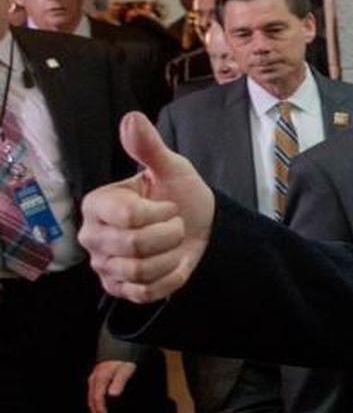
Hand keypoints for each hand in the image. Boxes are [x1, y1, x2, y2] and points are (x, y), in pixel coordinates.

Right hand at [79, 112, 214, 302]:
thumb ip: (150, 147)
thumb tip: (132, 119)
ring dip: (171, 256)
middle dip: (169, 235)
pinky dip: (169, 279)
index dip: (160, 214)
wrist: (200, 228)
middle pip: (133, 247)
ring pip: (140, 271)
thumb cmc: (180, 195)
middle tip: (176, 225)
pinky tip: (174, 264)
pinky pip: (144, 293)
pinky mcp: (119, 289)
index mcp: (98, 204)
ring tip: (174, 243)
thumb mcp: (172, 168)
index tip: (169, 206)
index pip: (128, 217)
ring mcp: (104, 265)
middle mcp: (92, 236)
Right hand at [87, 360, 137, 412]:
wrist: (124, 346)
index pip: (98, 398)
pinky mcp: (97, 376)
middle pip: (92, 399)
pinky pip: (94, 393)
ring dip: (94, 409)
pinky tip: (99, 407)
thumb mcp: (126, 370)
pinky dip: (95, 402)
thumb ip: (119, 382)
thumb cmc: (125, 359)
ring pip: (91, 396)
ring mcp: (94, 377)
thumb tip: (113, 395)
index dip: (101, 409)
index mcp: (100, 378)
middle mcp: (95, 378)